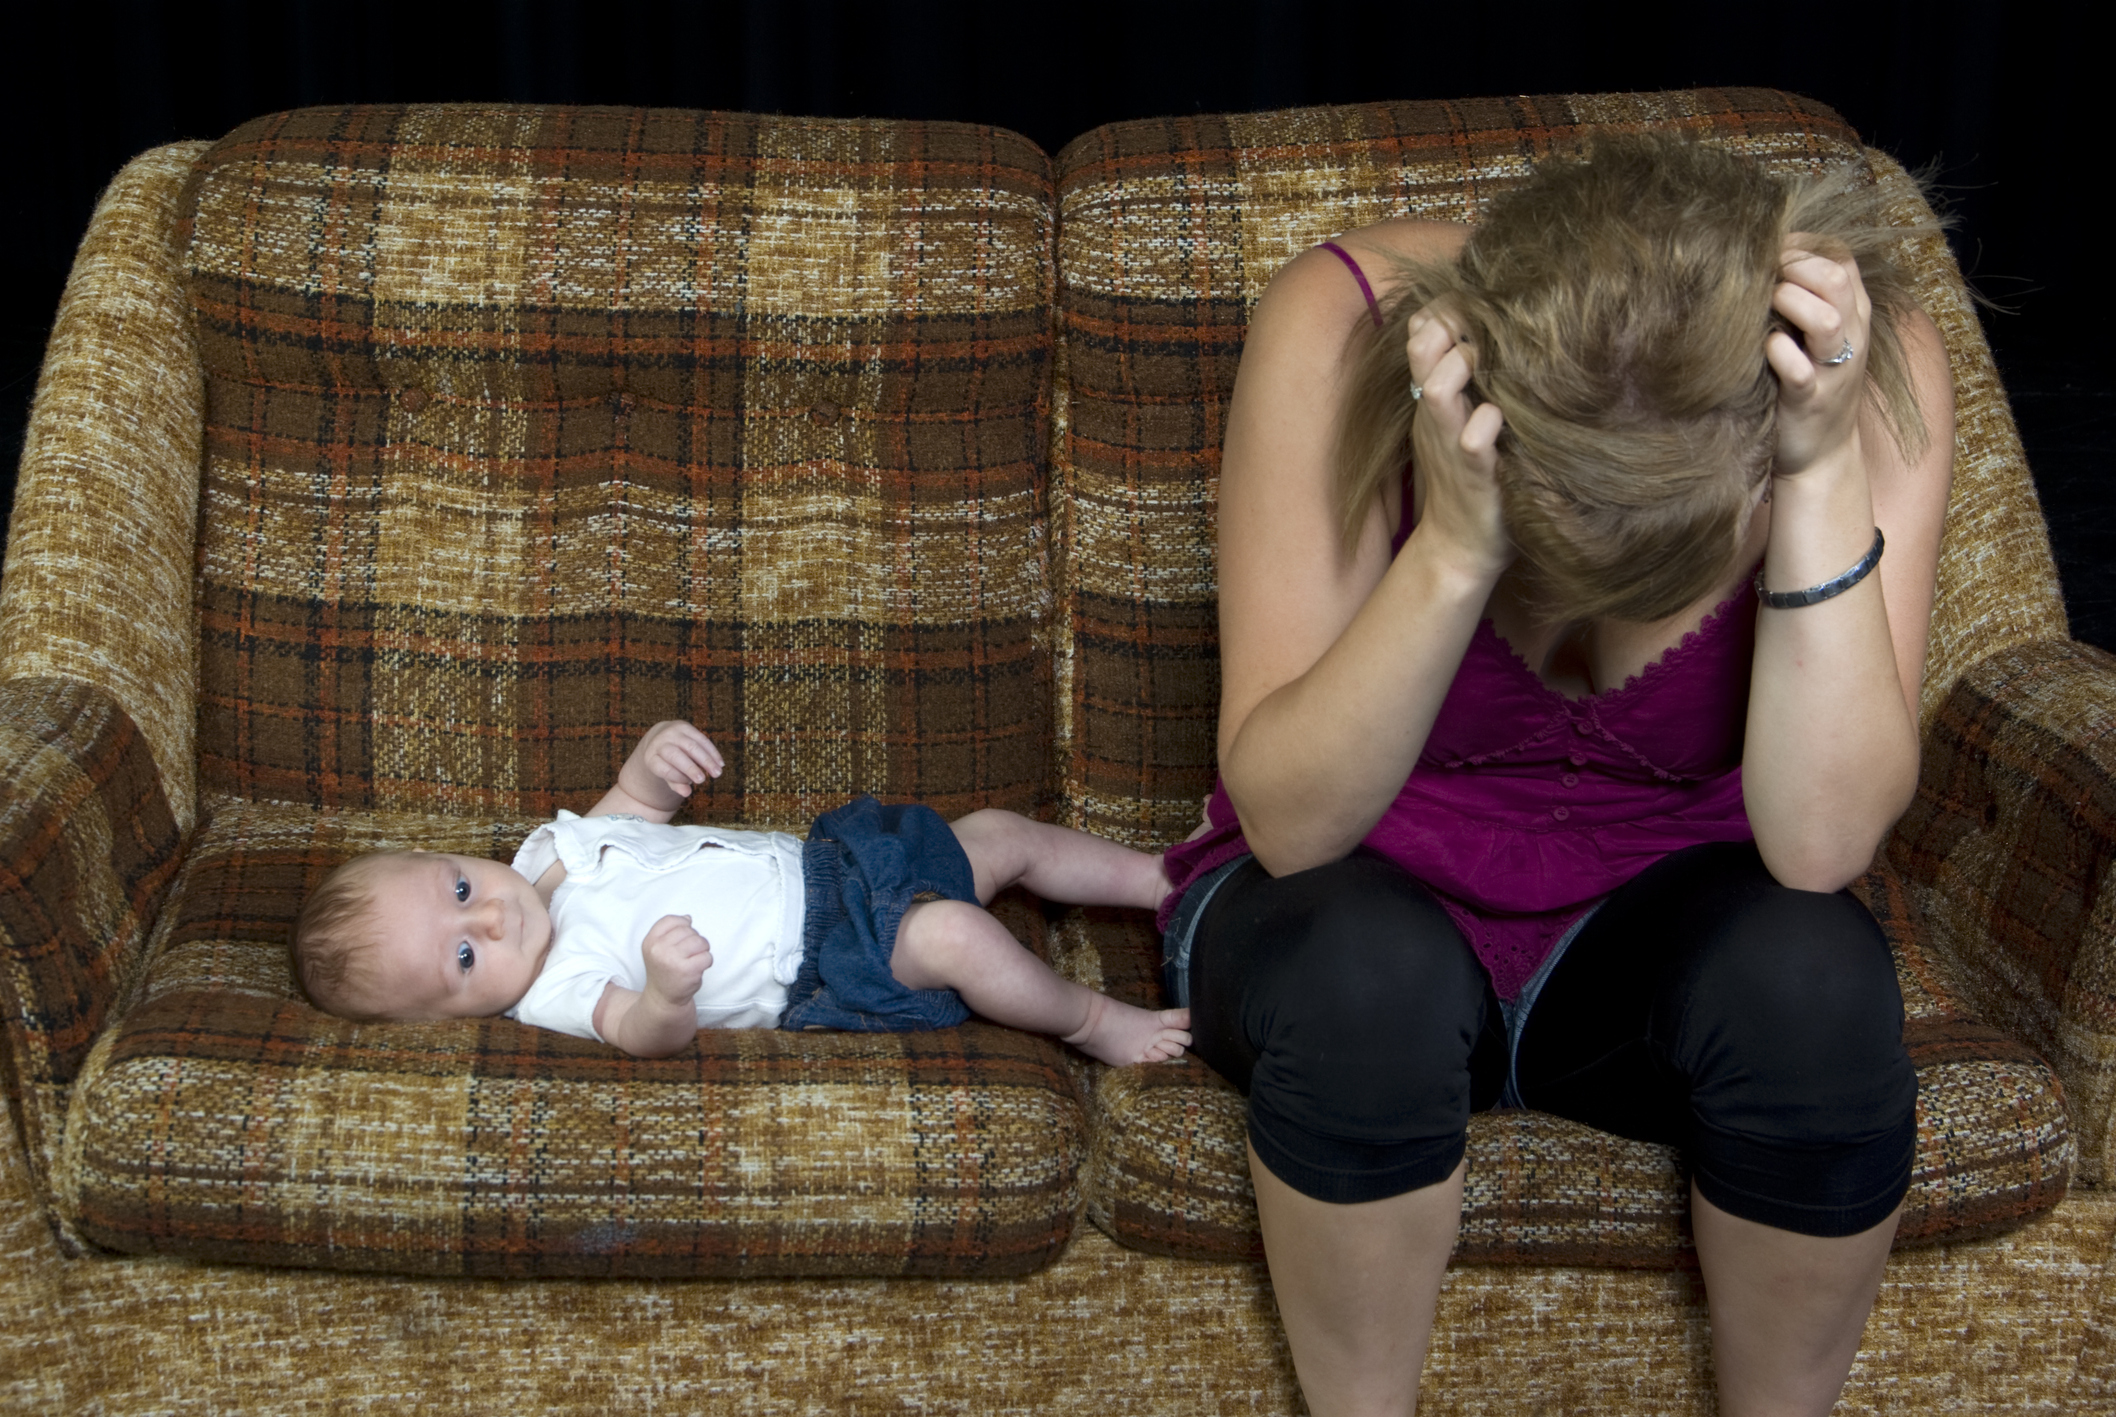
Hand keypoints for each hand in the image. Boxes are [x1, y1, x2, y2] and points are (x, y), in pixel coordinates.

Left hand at [618, 720, 724, 811]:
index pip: (663, 769)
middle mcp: (659, 742)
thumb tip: (687, 793)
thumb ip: (675, 784)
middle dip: (690, 768)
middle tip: (703, 780)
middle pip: (675, 756)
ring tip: (718, 773)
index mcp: (651, 757)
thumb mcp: (666, 775)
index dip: (677, 777)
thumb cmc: (666, 763)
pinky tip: (720, 762)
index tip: (689, 784)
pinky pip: (701, 738)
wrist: (660, 738)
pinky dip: (712, 751)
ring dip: (707, 760)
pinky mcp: (684, 726)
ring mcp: (671, 732)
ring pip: (691, 746)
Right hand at [641, 914, 711, 1006]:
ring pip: (700, 941)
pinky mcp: (688, 970)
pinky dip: (706, 962)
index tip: (682, 937)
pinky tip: (697, 969)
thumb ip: (670, 931)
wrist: (663, 998)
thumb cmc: (664, 970)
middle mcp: (659, 949)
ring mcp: (673, 960)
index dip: (683, 925)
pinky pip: (707, 956)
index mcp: (650, 941)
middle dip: (694, 939)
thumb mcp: (657, 948)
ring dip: (703, 949)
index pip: (671, 920)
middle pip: (688, 930)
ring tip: (695, 959)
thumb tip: (688, 918)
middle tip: (689, 953)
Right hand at [1404, 302, 1511, 583]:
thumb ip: (1465, 383)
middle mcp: (1436, 416)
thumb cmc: (1469, 479)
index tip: (1472, 301)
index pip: (1423, 334)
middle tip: (1483, 325)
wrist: (1459, 548)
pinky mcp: (1474, 474)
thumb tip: (1487, 338)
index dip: (1443, 309)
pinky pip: (1472, 441)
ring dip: (1460, 369)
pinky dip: (1484, 424)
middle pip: (1423, 351)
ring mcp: (1451, 444)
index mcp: (1434, 399)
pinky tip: (1496, 418)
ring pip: (1439, 391)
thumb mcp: (1459, 422)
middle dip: (1449, 327)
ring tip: (1482, 364)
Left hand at [1766, 236, 1871, 476]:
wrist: (1823, 456)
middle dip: (1794, 267)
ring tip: (1765, 306)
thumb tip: (1761, 261)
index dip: (1804, 247)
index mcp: (1853, 316)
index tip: (1769, 252)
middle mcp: (1850, 338)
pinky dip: (1779, 352)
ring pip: (1826, 319)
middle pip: (1836, 279)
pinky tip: (1764, 348)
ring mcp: (1832, 371)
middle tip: (1762, 277)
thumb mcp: (1817, 338)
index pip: (1841, 258)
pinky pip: (1799, 369)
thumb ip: (1805, 301)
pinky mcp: (1809, 401)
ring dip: (1790, 303)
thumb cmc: (1809, 386)